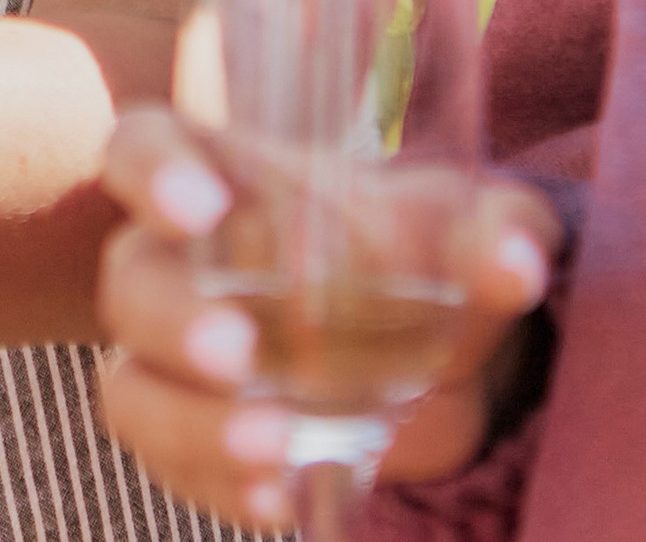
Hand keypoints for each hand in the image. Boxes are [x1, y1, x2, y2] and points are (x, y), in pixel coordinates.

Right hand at [93, 107, 558, 528]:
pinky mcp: (192, 437)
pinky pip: (176, 465)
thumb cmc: (425, 248)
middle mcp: (173, 260)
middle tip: (236, 352)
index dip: (153, 174)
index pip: (142, 148)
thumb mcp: (467, 226)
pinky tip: (281, 497)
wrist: (430, 343)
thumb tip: (514, 263)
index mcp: (213, 171)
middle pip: (131, 280)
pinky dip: (221, 484)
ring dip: (192, 422)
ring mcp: (174, 359)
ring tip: (275, 448)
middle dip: (173, 319)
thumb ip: (495, 231)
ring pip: (133, 387)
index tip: (200, 206)